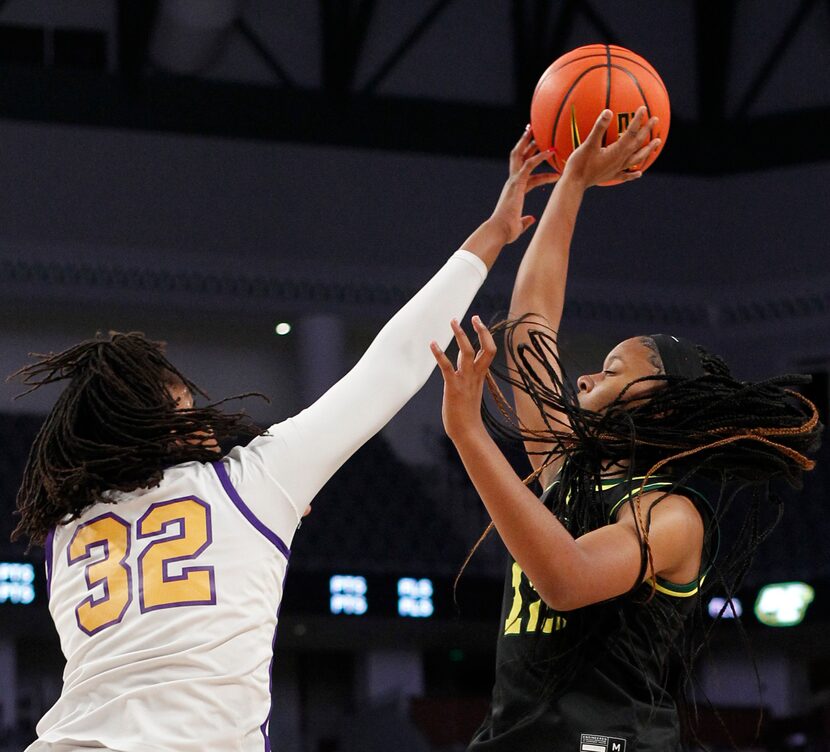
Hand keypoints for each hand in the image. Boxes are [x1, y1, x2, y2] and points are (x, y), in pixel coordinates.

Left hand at [430, 316, 495, 440]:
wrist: (467, 431)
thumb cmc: (467, 412)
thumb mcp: (470, 388)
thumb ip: (468, 372)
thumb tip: (462, 359)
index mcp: (481, 375)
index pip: (489, 351)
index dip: (485, 335)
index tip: (478, 321)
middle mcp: (475, 375)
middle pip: (485, 349)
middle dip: (480, 331)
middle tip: (473, 317)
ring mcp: (465, 380)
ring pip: (466, 353)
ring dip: (460, 335)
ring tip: (453, 320)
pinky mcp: (453, 387)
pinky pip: (447, 367)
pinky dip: (439, 354)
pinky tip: (432, 343)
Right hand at [489, 128, 560, 243]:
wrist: (499, 231)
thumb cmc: (506, 231)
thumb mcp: (518, 225)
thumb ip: (525, 220)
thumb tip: (532, 219)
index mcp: (514, 191)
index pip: (528, 175)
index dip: (540, 169)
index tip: (548, 163)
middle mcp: (512, 183)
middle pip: (517, 157)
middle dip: (524, 143)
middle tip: (530, 130)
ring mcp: (513, 181)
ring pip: (521, 156)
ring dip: (529, 143)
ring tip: (538, 131)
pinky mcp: (517, 183)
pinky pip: (529, 165)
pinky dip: (539, 157)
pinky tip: (550, 152)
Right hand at [562, 106, 661, 188]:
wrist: (574, 184)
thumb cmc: (580, 164)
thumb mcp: (588, 144)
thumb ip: (599, 127)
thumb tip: (608, 111)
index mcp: (617, 151)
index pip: (631, 132)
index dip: (638, 120)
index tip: (644, 108)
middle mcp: (621, 160)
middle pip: (638, 143)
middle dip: (647, 131)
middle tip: (656, 120)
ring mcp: (617, 169)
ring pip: (637, 158)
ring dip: (647, 150)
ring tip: (656, 143)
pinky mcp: (611, 176)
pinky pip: (626, 175)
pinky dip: (633, 173)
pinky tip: (639, 173)